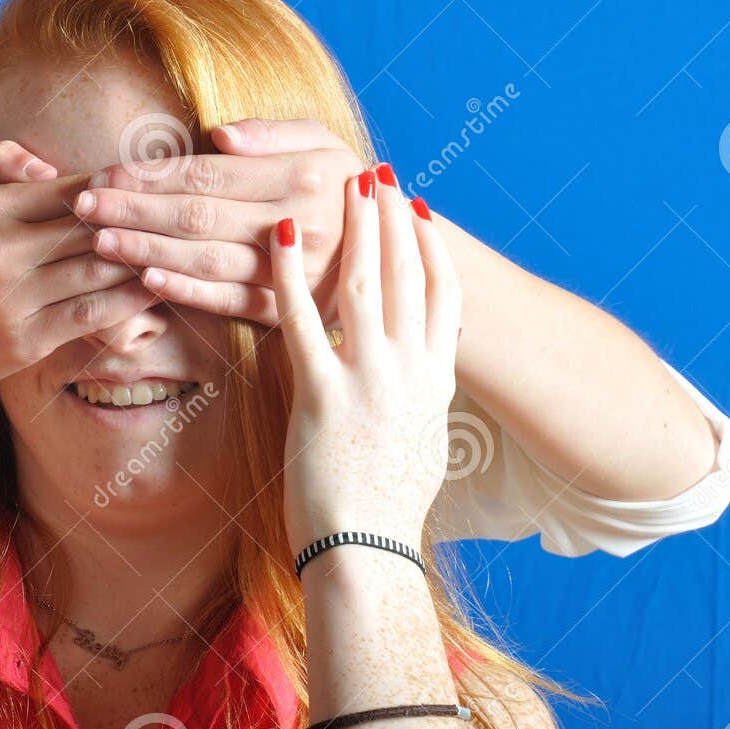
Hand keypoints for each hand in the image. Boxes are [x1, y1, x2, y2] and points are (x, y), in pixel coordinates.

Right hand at [0, 139, 155, 388]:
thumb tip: (50, 165)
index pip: (71, 190)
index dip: (114, 188)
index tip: (144, 188)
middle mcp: (1, 249)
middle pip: (91, 228)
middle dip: (137, 222)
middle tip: (180, 216)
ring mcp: (15, 296)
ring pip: (98, 270)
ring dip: (141, 260)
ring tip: (176, 249)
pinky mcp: (29, 339)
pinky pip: (93, 313)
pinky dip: (130, 300)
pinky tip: (156, 289)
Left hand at [71, 118, 362, 325]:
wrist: (397, 255)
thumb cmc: (346, 185)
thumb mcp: (325, 142)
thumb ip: (272, 133)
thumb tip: (219, 134)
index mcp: (302, 175)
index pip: (208, 174)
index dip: (152, 175)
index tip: (105, 172)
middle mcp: (297, 224)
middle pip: (197, 216)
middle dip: (134, 210)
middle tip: (83, 206)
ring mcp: (293, 272)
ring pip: (206, 260)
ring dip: (147, 251)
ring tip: (99, 241)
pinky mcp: (289, 310)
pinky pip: (230, 300)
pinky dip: (186, 290)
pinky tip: (146, 279)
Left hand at [265, 169, 460, 558]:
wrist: (368, 555)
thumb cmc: (384, 514)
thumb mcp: (420, 451)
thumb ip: (417, 410)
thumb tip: (415, 395)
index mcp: (435, 385)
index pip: (446, 298)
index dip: (434, 249)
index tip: (421, 210)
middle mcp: (411, 373)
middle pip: (411, 276)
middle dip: (394, 219)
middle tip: (379, 173)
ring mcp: (370, 380)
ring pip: (366, 284)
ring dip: (355, 227)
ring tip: (344, 182)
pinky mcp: (323, 394)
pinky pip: (304, 319)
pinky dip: (293, 271)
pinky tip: (283, 234)